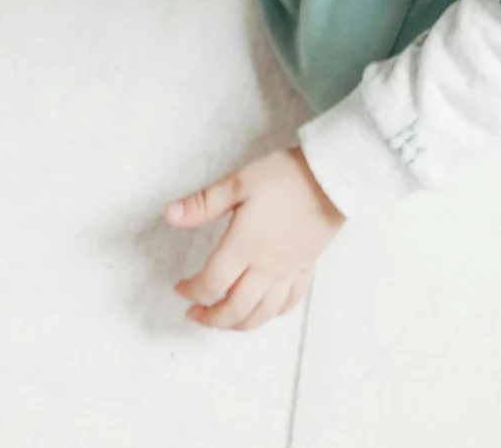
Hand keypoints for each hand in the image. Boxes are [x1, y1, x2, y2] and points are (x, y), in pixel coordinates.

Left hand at [166, 148, 344, 331]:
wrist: (332, 178)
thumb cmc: (284, 177)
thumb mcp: (238, 182)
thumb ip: (203, 203)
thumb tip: (169, 214)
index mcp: (243, 247)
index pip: (211, 283)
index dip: (191, 291)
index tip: (179, 288)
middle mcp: (265, 267)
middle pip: (235, 309)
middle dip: (211, 318)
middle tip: (196, 313)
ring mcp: (288, 271)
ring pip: (261, 314)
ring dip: (238, 324)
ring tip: (223, 320)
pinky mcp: (306, 268)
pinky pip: (288, 303)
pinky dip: (271, 314)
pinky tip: (263, 310)